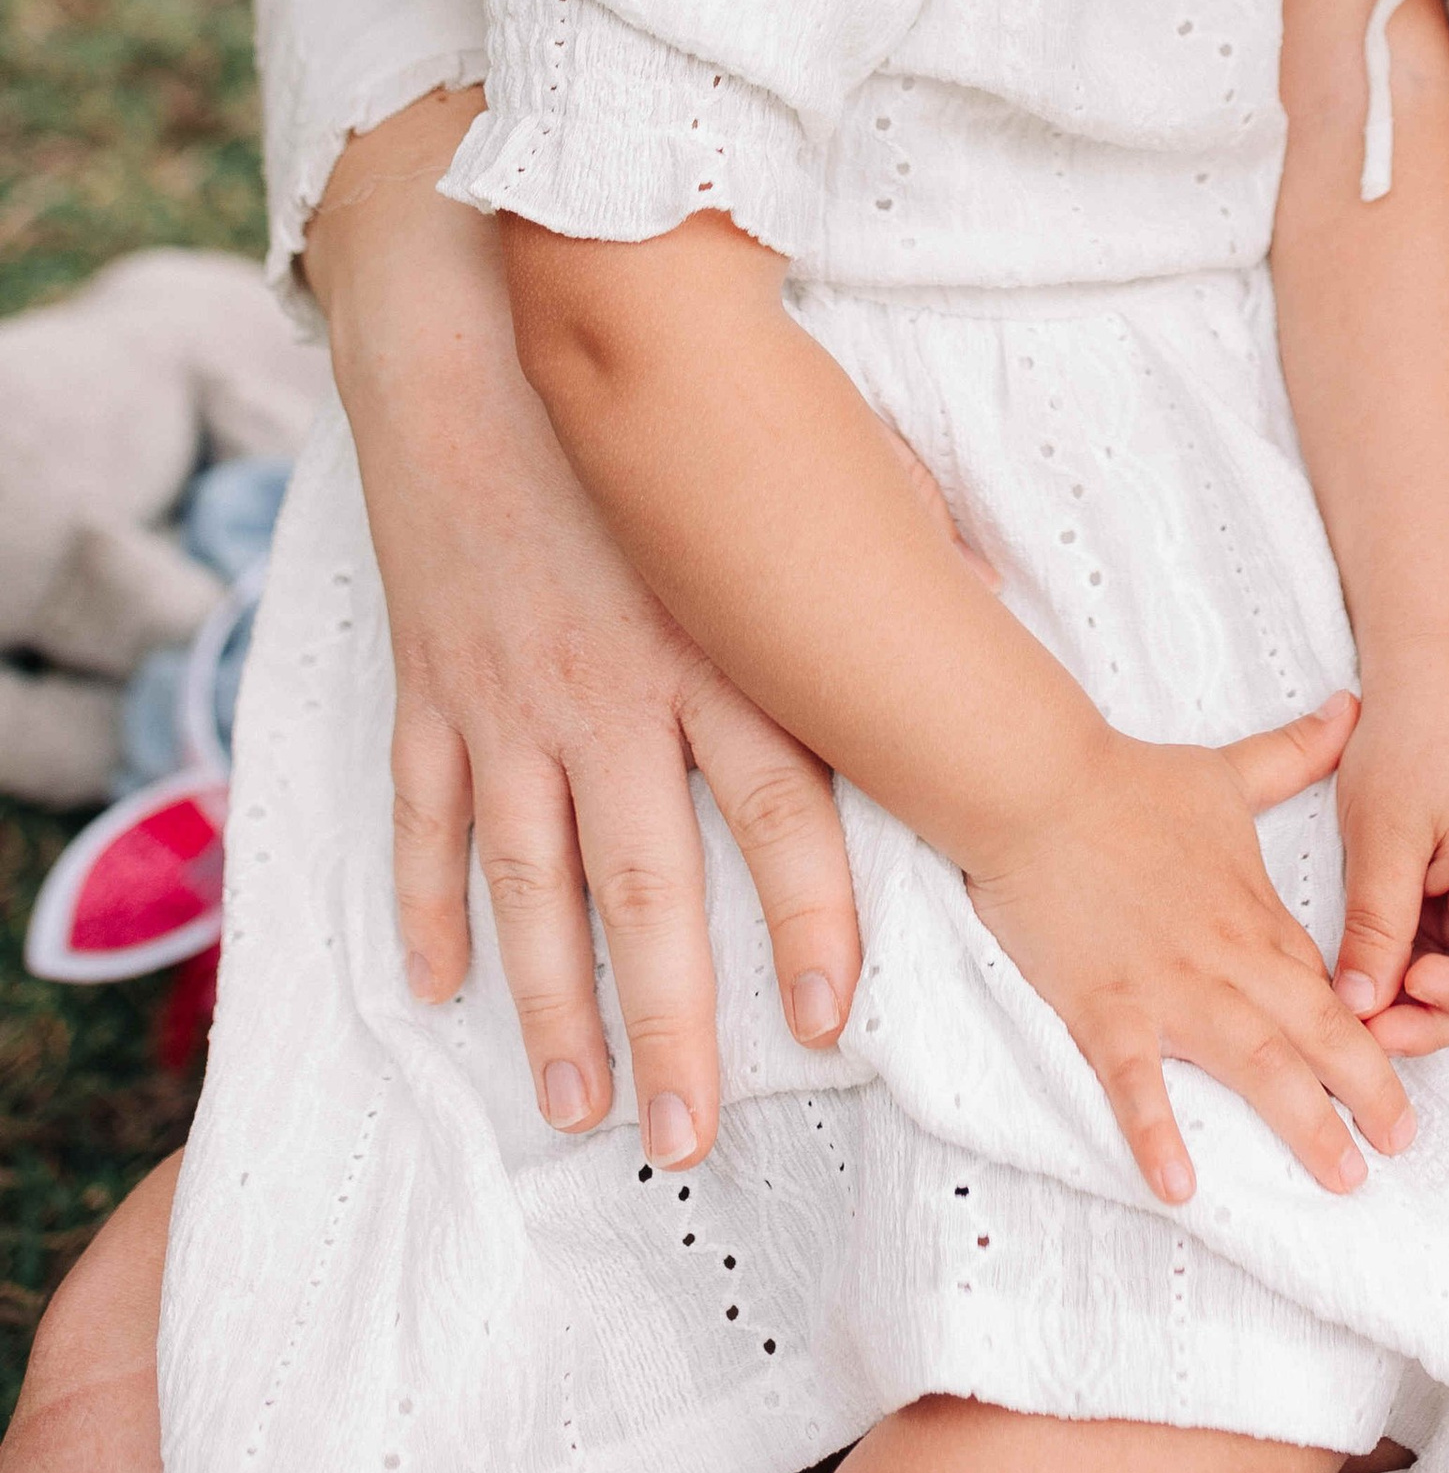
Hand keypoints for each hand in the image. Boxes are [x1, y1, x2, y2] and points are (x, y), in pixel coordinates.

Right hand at [311, 92, 861, 1168]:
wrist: (485, 334)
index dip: (812, 918)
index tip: (834, 1021)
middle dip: (672, 1022)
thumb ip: (900, 562)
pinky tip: (433, 989)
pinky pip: (427, 814)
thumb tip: (1000, 630)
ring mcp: (511, 693)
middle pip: (646, 884)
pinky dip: (425, 905)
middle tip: (691, 1138)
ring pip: (528, 880)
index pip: (779, 806)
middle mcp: (613, 687)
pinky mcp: (434, 681)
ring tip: (579, 1104)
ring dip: (551, 1003)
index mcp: (718, 642)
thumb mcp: (811, 464)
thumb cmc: (678, 395)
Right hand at [963, 697, 1419, 1207]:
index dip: (1372, 1032)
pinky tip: (1180, 1187)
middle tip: (1402, 1147)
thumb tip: (1351, 710)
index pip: (1330, 987)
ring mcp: (1171, 987)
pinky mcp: (1107, 1006)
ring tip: (1341, 1175)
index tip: (1407, 1077)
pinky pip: (1136, 1082)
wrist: (1044, 786)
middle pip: (1315, 1034)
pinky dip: (1158, 1133)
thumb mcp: (1228, 770)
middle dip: (1367, 1091)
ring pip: (1254, 1064)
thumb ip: (1295, 753)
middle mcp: (1228, 959)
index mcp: (1256, 916)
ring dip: (1302, 1122)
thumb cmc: (1132, 782)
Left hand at [1328, 662, 1448, 1055]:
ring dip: (1417, 984)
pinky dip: (1412, 952)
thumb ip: (1377, 927)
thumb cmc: (1413, 734)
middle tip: (1365, 1020)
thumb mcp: (1384, 836)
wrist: (1423, 669)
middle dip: (1433, 1009)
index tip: (1407, 989)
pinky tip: (1370, 952)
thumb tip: (1360, 1006)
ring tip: (1359, 989)